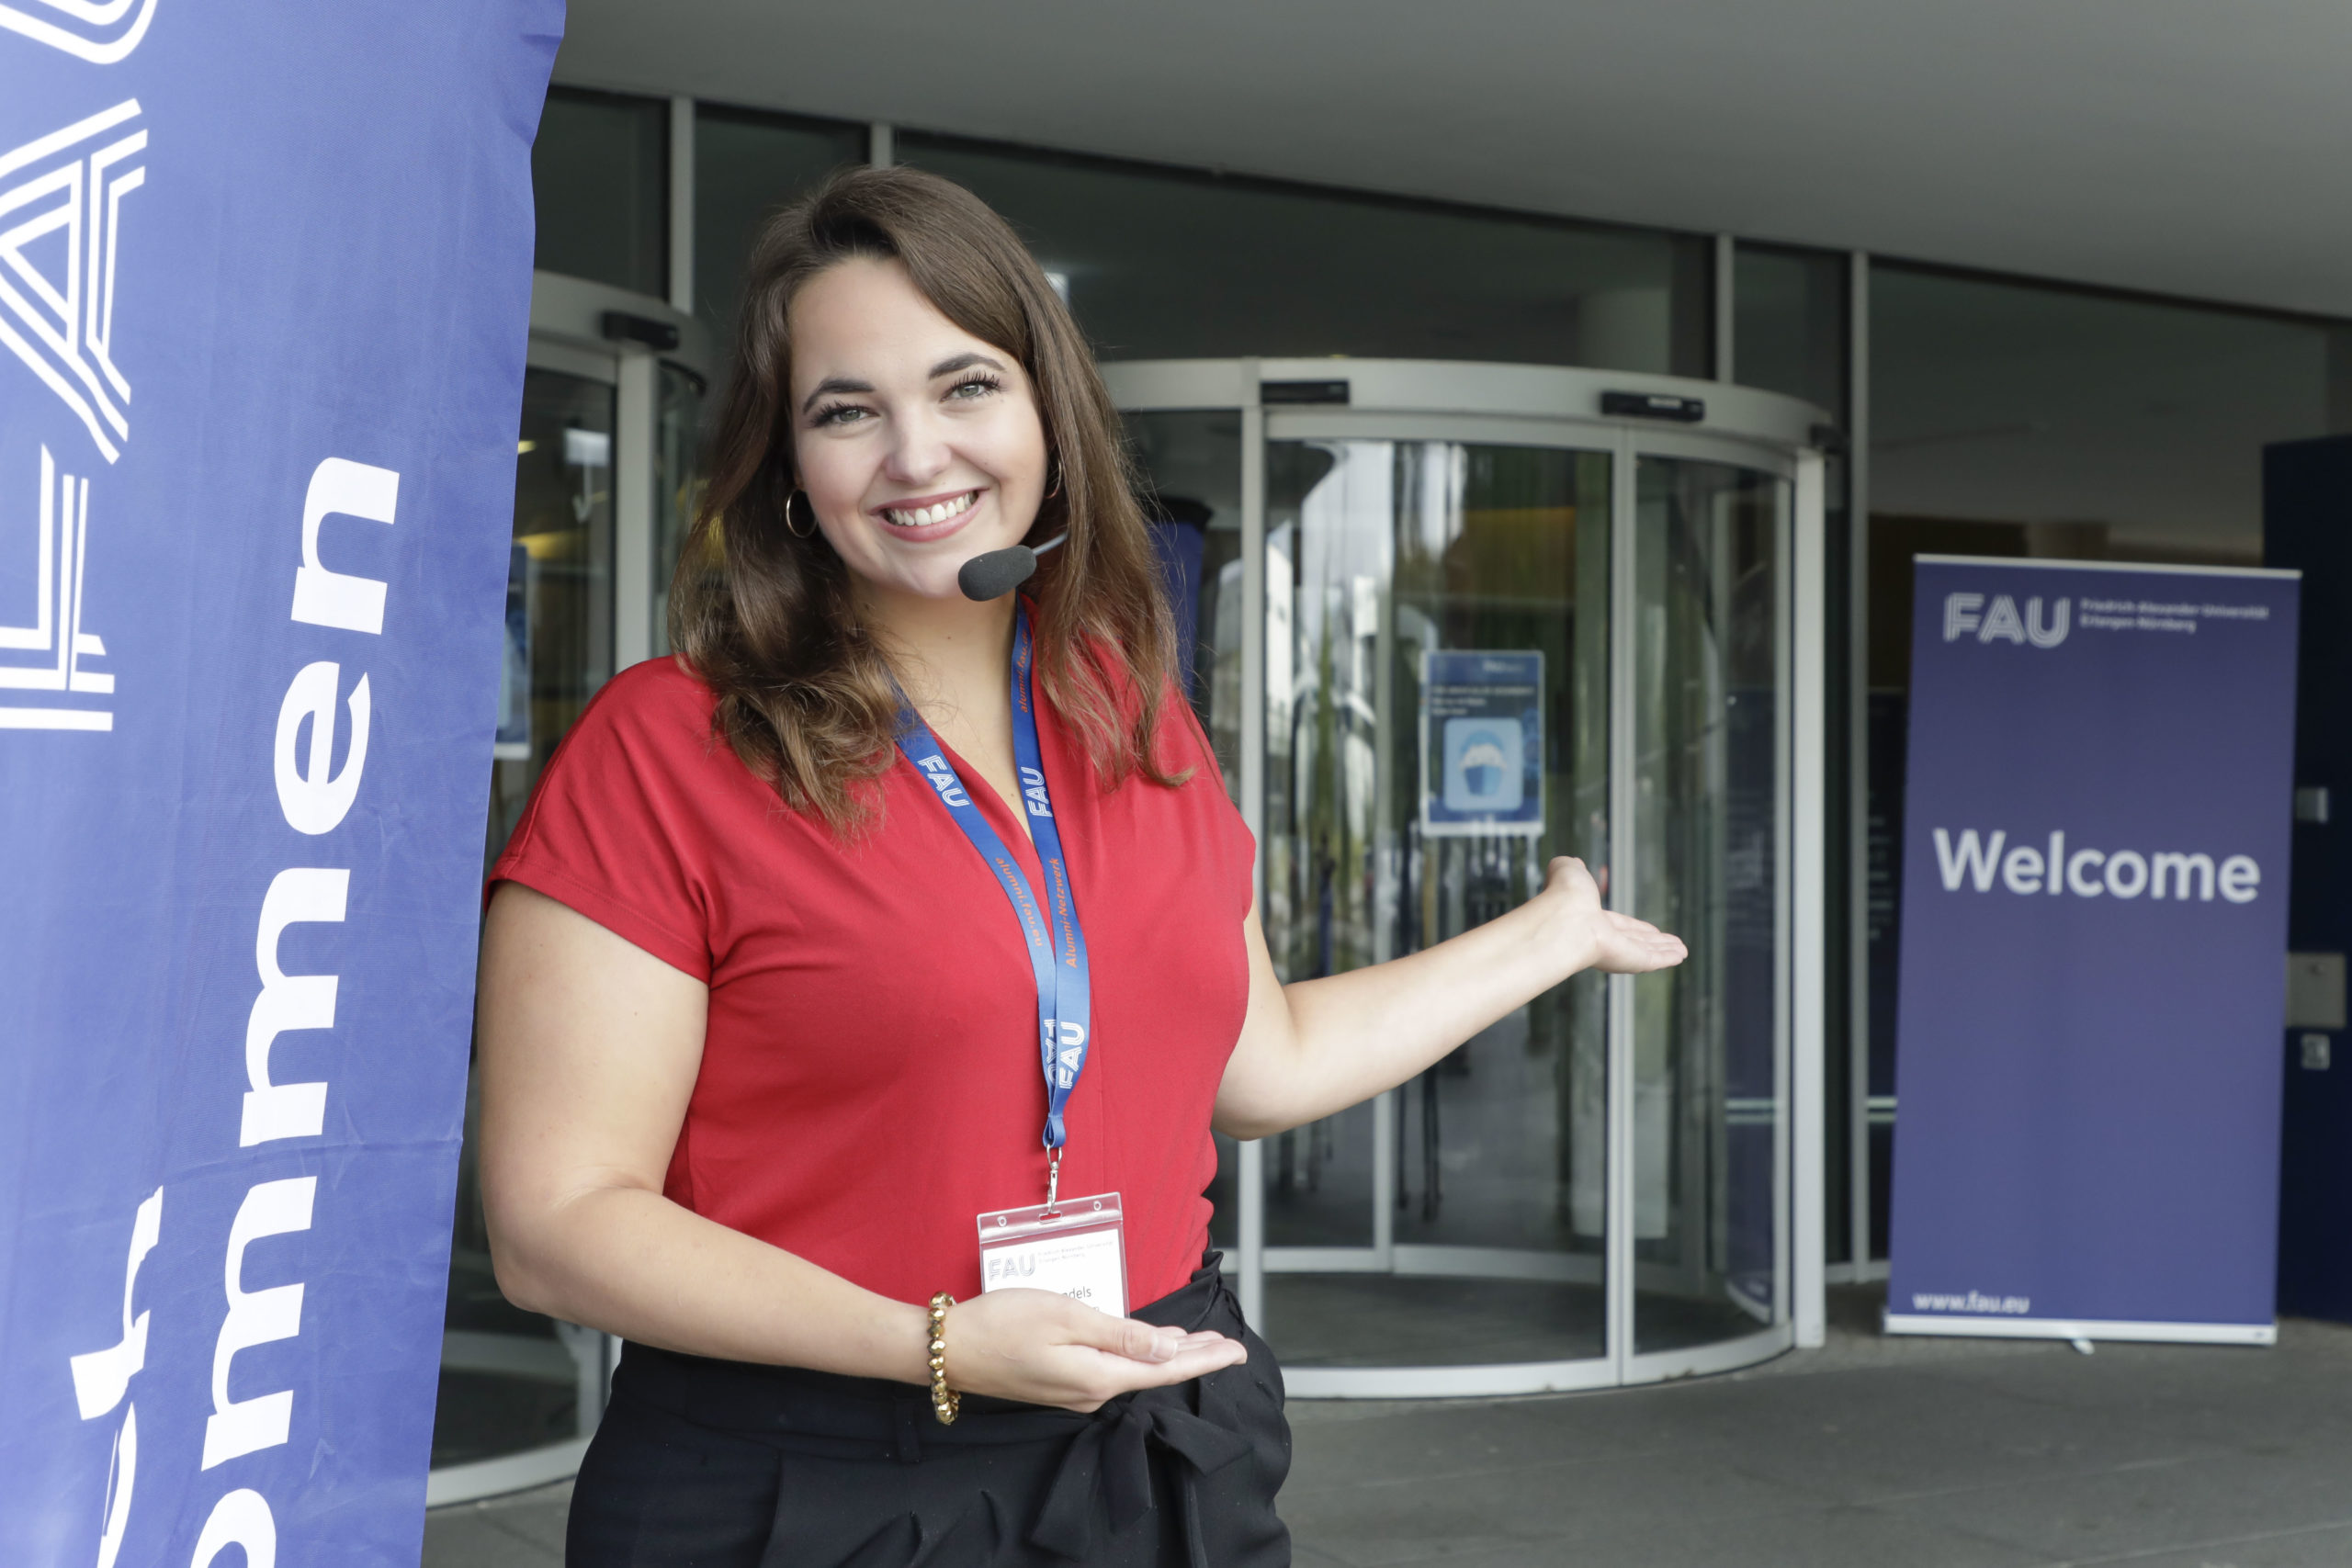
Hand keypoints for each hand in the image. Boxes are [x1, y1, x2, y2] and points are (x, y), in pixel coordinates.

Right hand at [936, 1288, 1249, 1412]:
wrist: (948, 1350)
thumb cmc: (1003, 1323)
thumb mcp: (1067, 1318)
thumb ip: (1120, 1334)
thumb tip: (1167, 1347)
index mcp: (1099, 1376)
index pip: (1166, 1367)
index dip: (1205, 1358)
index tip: (1237, 1351)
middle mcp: (1092, 1392)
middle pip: (1154, 1372)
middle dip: (1194, 1357)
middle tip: (1229, 1345)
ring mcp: (1074, 1392)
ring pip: (1135, 1372)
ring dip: (1167, 1357)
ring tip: (1199, 1345)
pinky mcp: (1059, 1384)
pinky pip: (1113, 1372)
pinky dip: (1139, 1358)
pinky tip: (1147, 1349)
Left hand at [1538, 857, 1687, 975]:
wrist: (1564, 919)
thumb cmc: (1563, 895)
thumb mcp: (1568, 871)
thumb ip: (1571, 868)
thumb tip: (1573, 863)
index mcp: (1590, 919)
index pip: (1617, 926)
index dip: (1633, 927)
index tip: (1649, 929)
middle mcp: (1603, 939)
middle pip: (1634, 942)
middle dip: (1653, 942)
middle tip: (1670, 942)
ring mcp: (1617, 952)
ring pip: (1646, 952)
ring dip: (1665, 951)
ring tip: (1682, 951)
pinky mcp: (1630, 961)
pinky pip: (1653, 960)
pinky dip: (1668, 958)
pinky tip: (1681, 956)